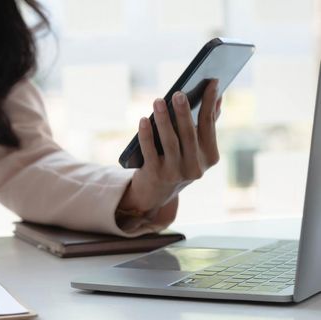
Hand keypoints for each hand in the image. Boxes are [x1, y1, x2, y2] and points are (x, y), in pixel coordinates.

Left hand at [118, 79, 222, 219]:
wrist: (156, 193)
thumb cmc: (177, 161)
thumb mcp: (194, 147)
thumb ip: (206, 124)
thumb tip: (219, 97)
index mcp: (210, 156)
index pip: (209, 125)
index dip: (209, 103)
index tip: (211, 82)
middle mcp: (195, 167)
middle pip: (189, 134)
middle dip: (184, 112)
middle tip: (178, 93)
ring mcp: (175, 172)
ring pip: (170, 142)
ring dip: (163, 120)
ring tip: (158, 100)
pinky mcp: (156, 175)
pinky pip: (150, 151)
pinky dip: (146, 134)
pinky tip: (143, 119)